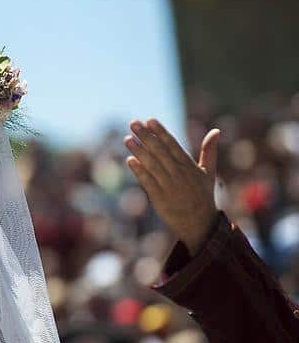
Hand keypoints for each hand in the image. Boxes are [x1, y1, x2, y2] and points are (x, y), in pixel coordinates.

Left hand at [124, 118, 219, 255]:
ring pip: (152, 165)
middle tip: (133, 123)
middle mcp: (179, 174)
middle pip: (160, 151)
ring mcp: (168, 186)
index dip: (161, 132)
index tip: (150, 119)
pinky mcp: (159, 198)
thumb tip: (216, 130)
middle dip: (146, 136)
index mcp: (189, 166)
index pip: (173, 145)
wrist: (199, 223)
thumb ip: (209, 151)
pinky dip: (139, 171)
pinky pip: (148, 182)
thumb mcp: (208, 172)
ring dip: (139, 151)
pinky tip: (129, 160)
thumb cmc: (202, 195)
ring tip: (127, 139)